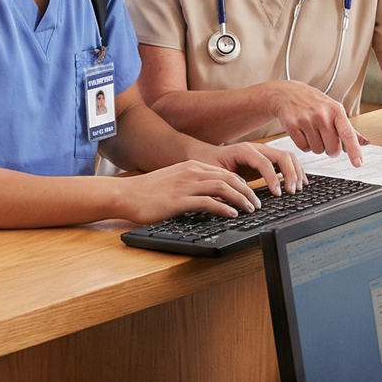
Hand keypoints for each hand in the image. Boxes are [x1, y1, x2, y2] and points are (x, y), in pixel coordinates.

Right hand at [119, 160, 262, 223]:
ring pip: (224, 188)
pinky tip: (232, 214)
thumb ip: (191, 185)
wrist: (125, 194)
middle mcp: (191, 172)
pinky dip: (224, 208)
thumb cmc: (146, 191)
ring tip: (250, 209)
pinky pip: (208, 202)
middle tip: (257, 203)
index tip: (250, 194)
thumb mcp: (173, 182)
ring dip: (241, 199)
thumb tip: (208, 197)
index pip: (224, 172)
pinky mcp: (180, 200)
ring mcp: (186, 185)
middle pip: (229, 178)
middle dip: (248, 191)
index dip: (241, 183)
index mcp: (190, 166)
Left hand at [203, 140, 305, 198]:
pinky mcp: (268, 159)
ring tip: (299, 188)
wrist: (207, 156)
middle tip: (292, 192)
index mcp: (244, 151)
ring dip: (296, 172)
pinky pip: (286, 162)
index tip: (278, 194)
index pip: (265, 163)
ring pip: (287, 157)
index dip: (273, 179)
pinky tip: (299, 183)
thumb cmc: (210, 165)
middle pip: (282, 156)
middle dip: (291, 174)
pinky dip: (295, 171)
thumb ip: (226, 186)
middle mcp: (257, 148)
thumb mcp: (214, 176)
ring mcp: (264, 152)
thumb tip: (240, 200)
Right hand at [270, 81, 364, 164]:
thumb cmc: (313, 102)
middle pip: (332, 149)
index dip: (354, 150)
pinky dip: (304, 145)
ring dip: (316, 146)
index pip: (348, 134)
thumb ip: (348, 128)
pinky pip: (303, 148)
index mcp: (335, 110)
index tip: (358, 163)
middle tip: (326, 140)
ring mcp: (306, 120)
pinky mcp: (292, 126)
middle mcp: (321, 114)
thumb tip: (364, 142)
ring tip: (312, 132)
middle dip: (331, 150)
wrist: (287, 93)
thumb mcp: (333, 109)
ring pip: (317, 150)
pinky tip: (303, 133)